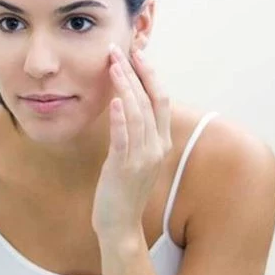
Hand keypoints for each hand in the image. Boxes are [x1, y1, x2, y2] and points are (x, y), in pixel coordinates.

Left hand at [91, 44, 171, 239]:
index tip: (136, 53)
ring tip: (113, 66)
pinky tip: (114, 100)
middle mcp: (157, 147)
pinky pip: (124, 139)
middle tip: (120, 51)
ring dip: (125, 87)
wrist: (120, 224)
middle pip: (151, 101)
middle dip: (136, 73)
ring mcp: (142, 158)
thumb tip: (126, 103)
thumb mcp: (135, 156)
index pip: (160, 99)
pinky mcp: (125, 168)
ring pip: (138, 114)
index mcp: (161, 142)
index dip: (150, 74)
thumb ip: (136, 131)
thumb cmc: (123, 188)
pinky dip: (120, 118)